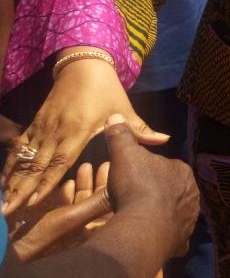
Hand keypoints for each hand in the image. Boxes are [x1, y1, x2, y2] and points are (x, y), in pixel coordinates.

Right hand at [1, 57, 168, 215]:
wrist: (83, 64)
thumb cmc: (105, 89)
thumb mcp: (123, 107)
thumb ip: (138, 129)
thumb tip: (164, 140)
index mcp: (78, 129)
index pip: (60, 161)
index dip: (45, 183)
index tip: (32, 203)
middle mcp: (56, 130)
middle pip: (36, 164)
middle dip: (21, 190)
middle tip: (6, 213)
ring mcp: (43, 127)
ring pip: (25, 157)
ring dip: (12, 180)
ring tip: (3, 203)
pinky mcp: (36, 123)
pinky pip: (20, 146)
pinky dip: (11, 164)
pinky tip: (3, 181)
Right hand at [10, 161, 110, 261]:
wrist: (12, 245)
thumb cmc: (45, 234)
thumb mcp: (75, 216)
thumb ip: (99, 202)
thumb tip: (123, 189)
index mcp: (91, 232)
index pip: (109, 207)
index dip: (113, 187)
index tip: (115, 171)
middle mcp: (80, 229)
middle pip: (95, 202)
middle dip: (97, 182)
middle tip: (101, 164)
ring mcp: (64, 226)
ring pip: (79, 201)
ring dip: (82, 184)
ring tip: (85, 166)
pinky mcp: (48, 222)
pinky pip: (62, 206)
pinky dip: (66, 193)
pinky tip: (66, 183)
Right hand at [104, 114, 198, 258]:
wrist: (144, 226)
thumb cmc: (136, 186)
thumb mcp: (125, 155)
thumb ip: (122, 136)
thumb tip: (116, 117)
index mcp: (181, 171)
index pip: (164, 168)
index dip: (147, 172)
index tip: (133, 179)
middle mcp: (191, 193)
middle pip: (170, 191)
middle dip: (155, 194)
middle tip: (134, 201)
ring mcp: (189, 217)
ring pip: (173, 213)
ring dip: (160, 216)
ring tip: (140, 220)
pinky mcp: (183, 239)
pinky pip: (174, 236)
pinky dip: (165, 237)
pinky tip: (151, 237)